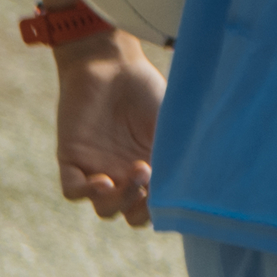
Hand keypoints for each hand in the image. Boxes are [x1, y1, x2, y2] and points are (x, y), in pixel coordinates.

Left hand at [55, 41, 165, 226]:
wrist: (111, 63)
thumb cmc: (147, 90)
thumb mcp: (172, 124)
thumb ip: (181, 154)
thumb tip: (204, 182)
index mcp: (151, 169)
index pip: (153, 206)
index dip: (161, 209)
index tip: (171, 190)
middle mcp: (123, 174)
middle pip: (128, 213)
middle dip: (140, 206)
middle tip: (149, 175)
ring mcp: (97, 168)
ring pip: (103, 207)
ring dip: (118, 201)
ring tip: (131, 175)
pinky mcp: (72, 158)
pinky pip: (72, 190)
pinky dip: (87, 193)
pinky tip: (102, 181)